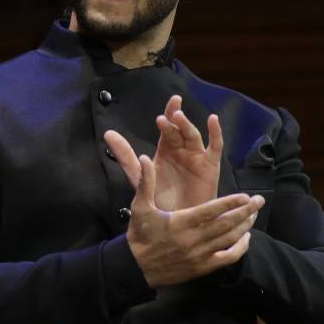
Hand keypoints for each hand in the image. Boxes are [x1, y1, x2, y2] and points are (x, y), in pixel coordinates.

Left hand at [104, 95, 222, 210]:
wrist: (176, 223)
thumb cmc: (159, 201)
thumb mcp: (138, 176)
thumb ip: (125, 156)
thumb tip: (108, 133)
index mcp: (166, 150)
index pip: (167, 127)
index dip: (169, 112)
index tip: (173, 99)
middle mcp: (182, 150)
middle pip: (179, 130)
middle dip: (175, 120)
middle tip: (170, 115)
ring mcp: (197, 156)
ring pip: (193, 136)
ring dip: (187, 126)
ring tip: (179, 117)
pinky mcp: (210, 166)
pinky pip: (214, 147)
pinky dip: (215, 133)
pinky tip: (212, 120)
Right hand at [126, 154, 264, 286]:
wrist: (135, 268)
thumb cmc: (139, 234)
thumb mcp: (140, 207)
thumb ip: (146, 182)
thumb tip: (145, 158)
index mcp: (180, 222)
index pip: (211, 211)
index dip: (230, 203)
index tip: (245, 196)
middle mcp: (193, 240)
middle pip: (226, 225)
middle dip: (245, 212)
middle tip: (259, 201)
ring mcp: (199, 255)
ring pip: (229, 240)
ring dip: (245, 227)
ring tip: (254, 215)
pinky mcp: (202, 268)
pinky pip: (227, 259)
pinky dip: (240, 249)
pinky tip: (246, 238)